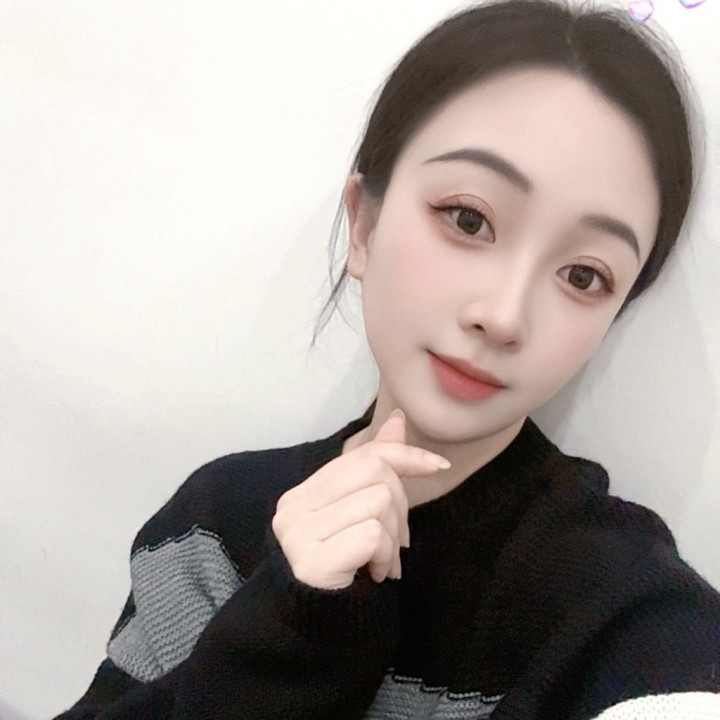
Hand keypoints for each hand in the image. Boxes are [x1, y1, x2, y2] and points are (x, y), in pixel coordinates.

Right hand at [272, 409, 450, 589]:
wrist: (322, 626)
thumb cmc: (346, 566)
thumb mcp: (363, 513)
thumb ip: (375, 466)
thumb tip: (397, 420)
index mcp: (304, 493)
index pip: (361, 455)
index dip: (404, 454)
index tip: (438, 465)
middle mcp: (293, 507)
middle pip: (374, 472)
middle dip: (400, 505)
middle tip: (397, 541)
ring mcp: (298, 533)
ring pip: (377, 502)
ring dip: (393, 539)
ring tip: (382, 562)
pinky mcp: (311, 560)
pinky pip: (372, 535)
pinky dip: (384, 555)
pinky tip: (374, 573)